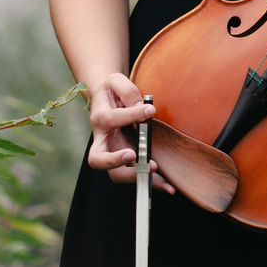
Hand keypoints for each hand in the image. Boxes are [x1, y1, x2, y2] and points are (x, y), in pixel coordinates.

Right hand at [87, 72, 174, 193]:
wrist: (108, 100)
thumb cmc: (112, 90)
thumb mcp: (116, 81)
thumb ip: (127, 90)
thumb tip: (141, 105)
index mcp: (99, 118)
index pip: (111, 120)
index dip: (130, 115)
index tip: (150, 110)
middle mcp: (102, 140)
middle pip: (98, 159)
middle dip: (114, 161)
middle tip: (133, 155)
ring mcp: (113, 153)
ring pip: (116, 174)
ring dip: (135, 176)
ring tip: (155, 172)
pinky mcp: (126, 159)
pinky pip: (134, 174)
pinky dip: (150, 182)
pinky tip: (167, 185)